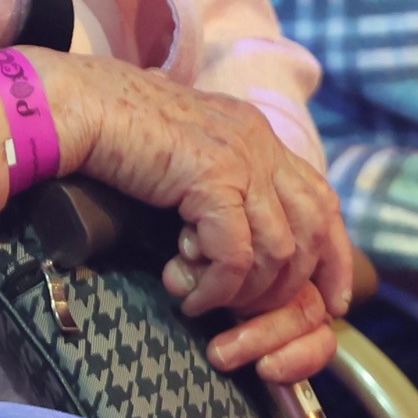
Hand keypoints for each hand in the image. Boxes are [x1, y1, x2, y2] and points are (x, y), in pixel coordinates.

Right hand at [51, 57, 355, 383]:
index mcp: (258, 136)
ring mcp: (240, 158)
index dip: (334, 255)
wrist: (83, 107)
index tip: (332, 300)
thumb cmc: (120, 138)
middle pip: (312, 229)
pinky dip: (217, 287)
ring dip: (244, 292)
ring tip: (205, 299)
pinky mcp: (212, 178)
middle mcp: (259, 143)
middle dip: (289, 285)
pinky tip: (190, 294)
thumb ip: (218, 188)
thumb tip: (229, 244)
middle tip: (247, 311)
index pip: (322, 199)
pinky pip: (234, 256)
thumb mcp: (187, 161)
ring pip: (277, 251)